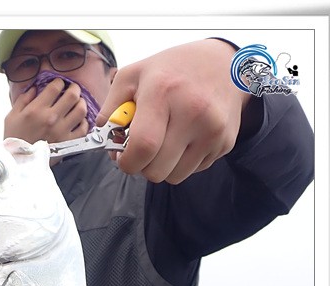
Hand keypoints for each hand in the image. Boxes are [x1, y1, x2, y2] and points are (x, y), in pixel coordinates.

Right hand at [4, 78, 88, 143]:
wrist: (20, 163)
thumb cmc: (15, 140)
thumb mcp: (12, 116)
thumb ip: (23, 99)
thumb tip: (34, 88)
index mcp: (37, 110)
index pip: (56, 87)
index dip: (59, 82)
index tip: (59, 84)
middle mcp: (52, 118)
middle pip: (72, 95)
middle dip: (74, 88)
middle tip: (73, 89)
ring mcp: (62, 131)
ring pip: (81, 110)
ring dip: (81, 104)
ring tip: (77, 103)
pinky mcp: (68, 143)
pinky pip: (83, 128)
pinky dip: (84, 122)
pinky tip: (78, 120)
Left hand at [98, 39, 249, 183]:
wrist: (226, 64)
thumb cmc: (173, 70)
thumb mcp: (134, 74)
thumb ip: (111, 107)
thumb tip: (104, 139)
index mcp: (164, 91)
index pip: (142, 147)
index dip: (127, 162)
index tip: (124, 158)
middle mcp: (193, 111)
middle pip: (156, 171)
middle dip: (143, 166)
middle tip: (144, 148)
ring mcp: (213, 129)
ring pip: (175, 177)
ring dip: (164, 166)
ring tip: (166, 140)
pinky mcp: (226, 142)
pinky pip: (194, 170)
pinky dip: (184, 161)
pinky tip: (186, 138)